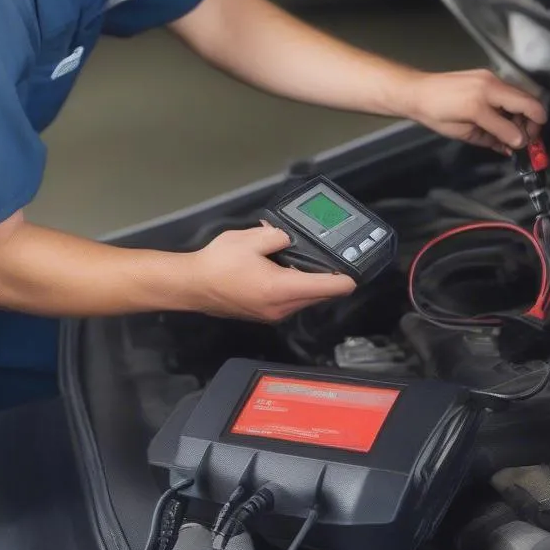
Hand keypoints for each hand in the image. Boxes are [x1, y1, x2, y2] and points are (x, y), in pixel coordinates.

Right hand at [186, 225, 355, 321]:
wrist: (192, 286)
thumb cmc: (218, 263)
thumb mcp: (250, 238)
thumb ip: (277, 236)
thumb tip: (289, 238)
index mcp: (283, 289)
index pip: (330, 287)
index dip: (348, 277)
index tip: (357, 264)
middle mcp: (283, 307)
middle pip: (321, 295)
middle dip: (330, 276)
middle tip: (332, 254)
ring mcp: (274, 314)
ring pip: (306, 298)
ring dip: (310, 281)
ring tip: (304, 257)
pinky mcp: (265, 314)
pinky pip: (291, 301)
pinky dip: (295, 286)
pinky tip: (284, 268)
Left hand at [403, 69, 546, 152]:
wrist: (417, 92)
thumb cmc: (435, 115)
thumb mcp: (464, 133)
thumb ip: (492, 138)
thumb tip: (514, 145)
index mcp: (481, 103)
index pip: (520, 116)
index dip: (530, 132)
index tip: (527, 145)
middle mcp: (490, 85)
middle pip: (530, 102)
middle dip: (533, 123)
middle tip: (525, 140)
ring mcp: (490, 77)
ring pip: (522, 95)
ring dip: (524, 114)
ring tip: (513, 132)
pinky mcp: (487, 75)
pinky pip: (510, 91)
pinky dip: (513, 106)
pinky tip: (504, 119)